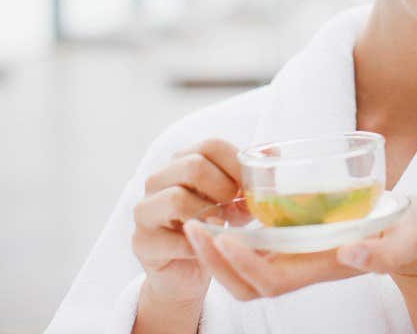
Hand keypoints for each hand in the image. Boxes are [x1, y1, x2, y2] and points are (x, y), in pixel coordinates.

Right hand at [132, 139, 242, 306]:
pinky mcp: (142, 241)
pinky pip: (172, 238)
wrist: (187, 272)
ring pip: (176, 198)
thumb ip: (251, 179)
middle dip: (224, 188)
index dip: (237, 163)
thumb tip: (273, 155)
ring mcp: (145, 210)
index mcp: (183, 161)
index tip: (252, 186)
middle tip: (236, 207)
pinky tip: (209, 245)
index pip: (211, 145)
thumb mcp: (237, 200)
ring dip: (209, 215)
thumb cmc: (214, 226)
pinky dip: (199, 244)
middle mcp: (158, 180)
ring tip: (222, 225)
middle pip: (192, 166)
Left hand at [182, 195, 416, 299]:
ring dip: (216, 253)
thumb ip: (386, 251)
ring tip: (196, 221)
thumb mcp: (410, 236)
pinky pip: (256, 249)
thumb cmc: (413, 231)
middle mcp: (306, 267)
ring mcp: (300, 257)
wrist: (415, 232)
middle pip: (247, 284)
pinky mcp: (299, 241)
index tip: (223, 237)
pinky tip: (222, 210)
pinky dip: (232, 238)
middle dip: (214, 261)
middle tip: (191, 226)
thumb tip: (349, 253)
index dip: (243, 265)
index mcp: (325, 267)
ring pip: (245, 271)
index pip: (271, 280)